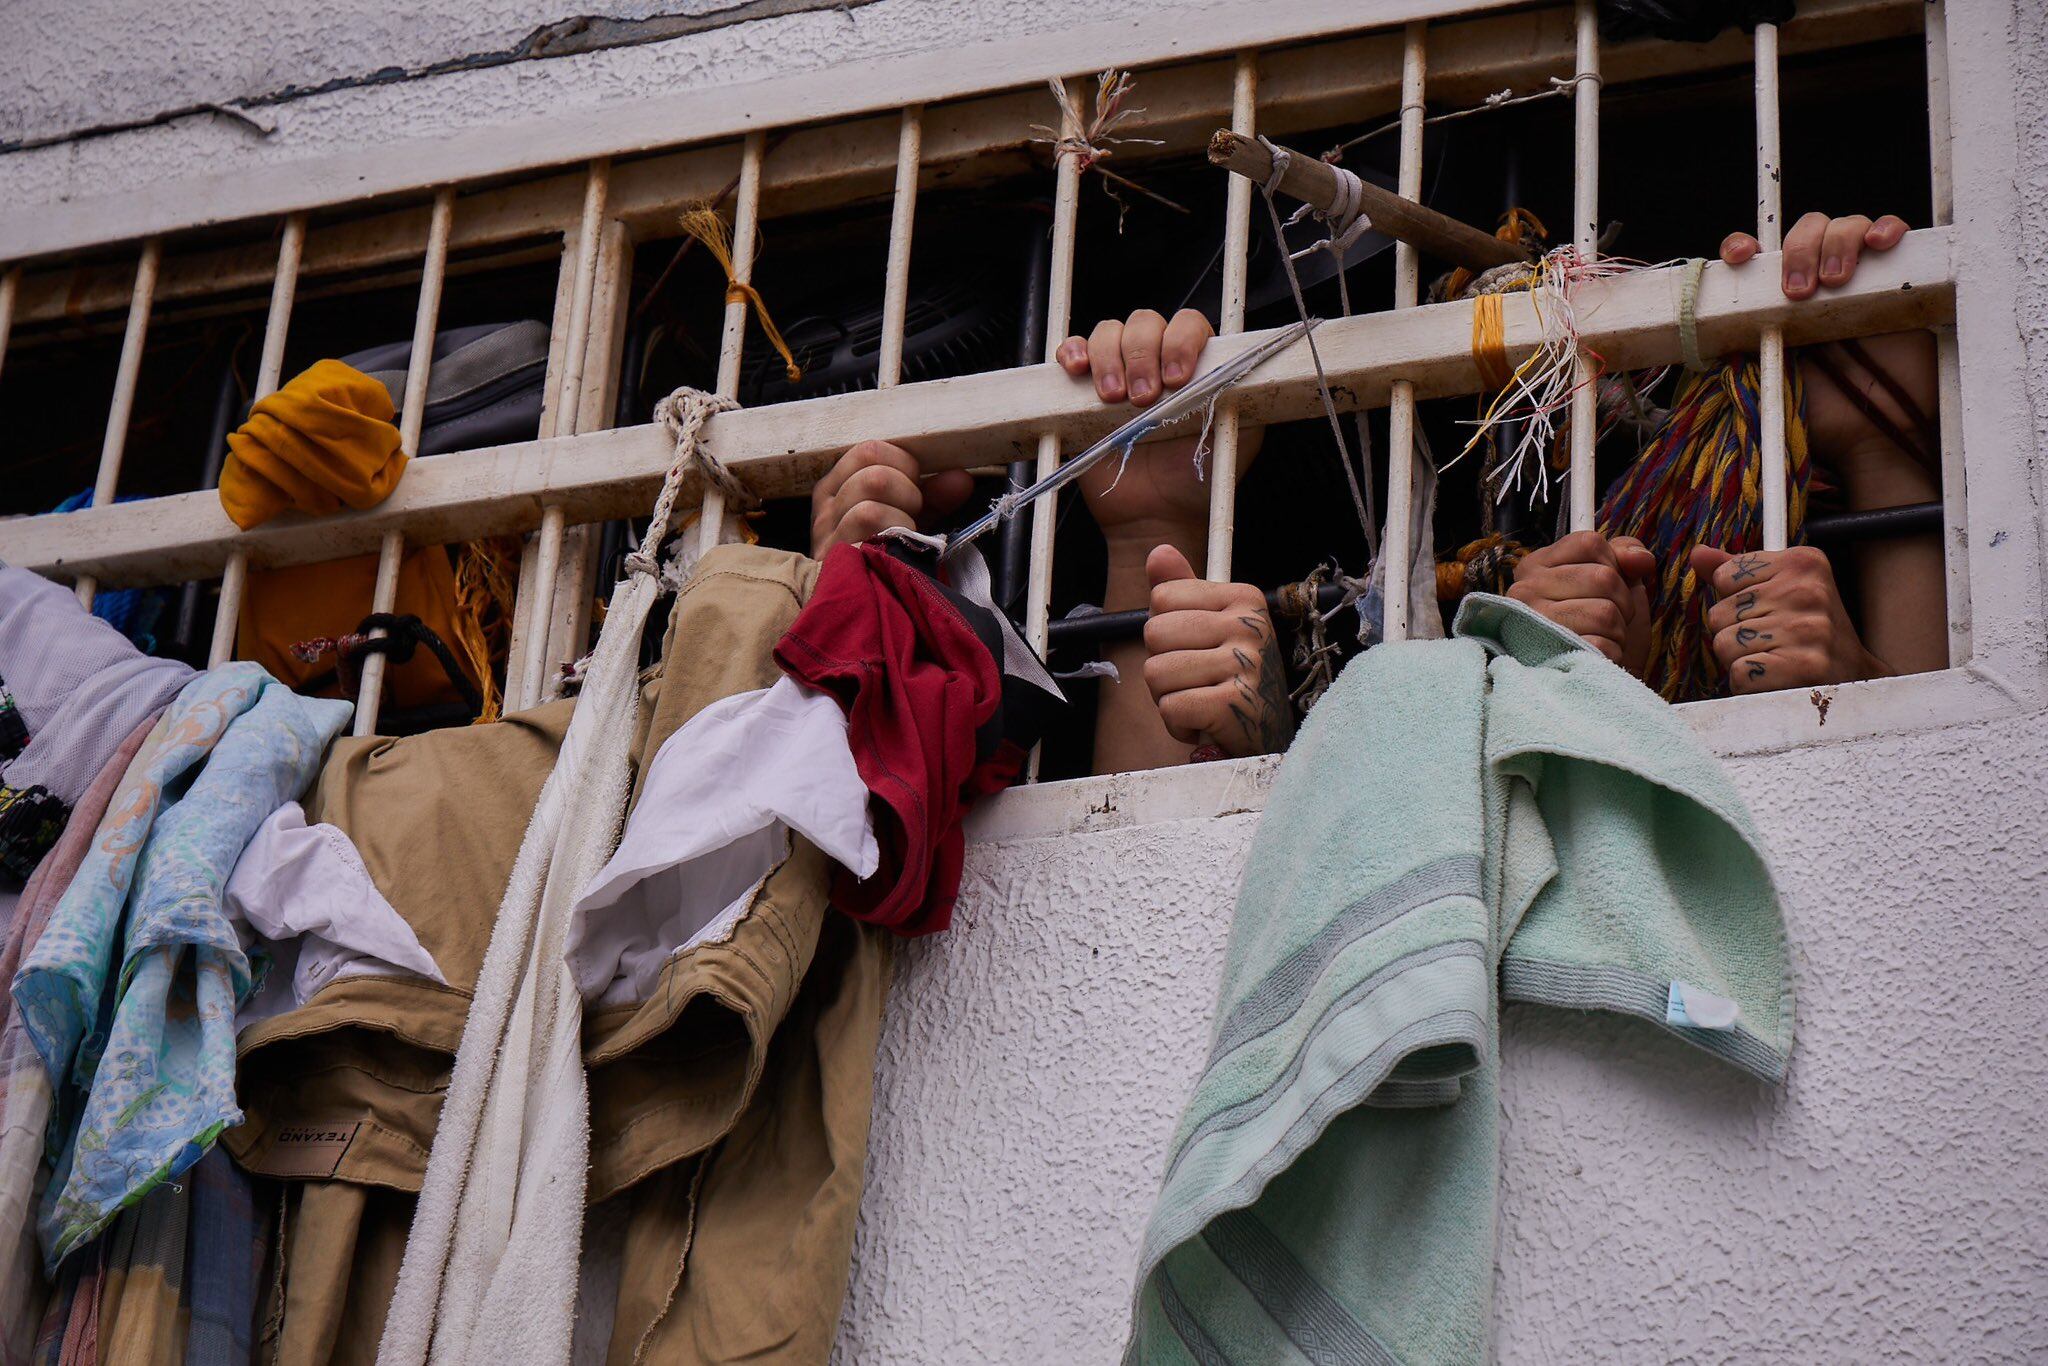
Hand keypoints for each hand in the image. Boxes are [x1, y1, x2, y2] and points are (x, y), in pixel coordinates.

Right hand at [810, 439, 972, 556]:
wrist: (863, 609)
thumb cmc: (882, 558)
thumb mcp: (907, 519)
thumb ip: (933, 497)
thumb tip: (960, 478)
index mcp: (836, 489)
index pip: (868, 451)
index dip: (903, 462)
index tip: (916, 484)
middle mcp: (824, 509)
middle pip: (872, 473)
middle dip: (906, 490)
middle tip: (912, 514)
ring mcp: (826, 535)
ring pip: (871, 499)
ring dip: (901, 516)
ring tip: (903, 535)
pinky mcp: (833, 559)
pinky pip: (868, 521)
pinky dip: (893, 532)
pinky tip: (897, 550)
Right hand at [1057, 308, 1259, 542]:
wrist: (1156, 516)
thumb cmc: (1197, 480)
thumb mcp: (1233, 441)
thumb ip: (1238, 402)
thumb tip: (1241, 370)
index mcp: (1196, 364)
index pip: (1188, 324)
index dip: (1180, 342)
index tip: (1177, 380)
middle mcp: (1157, 360)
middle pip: (1145, 323)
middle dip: (1142, 356)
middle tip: (1143, 400)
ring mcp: (1119, 371)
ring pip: (1109, 332)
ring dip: (1109, 358)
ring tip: (1114, 400)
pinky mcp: (1083, 392)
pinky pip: (1074, 351)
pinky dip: (1073, 351)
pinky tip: (1077, 370)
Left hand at [1141, 544, 1292, 756]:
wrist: (1267, 738)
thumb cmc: (1231, 680)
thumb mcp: (1211, 628)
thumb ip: (1182, 590)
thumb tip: (1158, 552)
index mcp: (1244, 598)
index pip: (1162, 598)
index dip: (1165, 632)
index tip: (1196, 650)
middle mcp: (1250, 626)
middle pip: (1154, 633)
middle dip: (1162, 667)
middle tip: (1195, 682)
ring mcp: (1245, 665)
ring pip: (1156, 672)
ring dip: (1168, 698)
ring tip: (1200, 702)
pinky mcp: (1236, 704)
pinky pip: (1171, 706)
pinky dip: (1177, 723)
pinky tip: (1203, 723)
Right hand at [1507, 531, 1655, 673]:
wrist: (1595, 686)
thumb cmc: (1601, 630)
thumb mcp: (1616, 583)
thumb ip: (1625, 557)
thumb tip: (1641, 559)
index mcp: (1536, 566)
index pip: (1590, 542)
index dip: (1614, 565)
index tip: (1605, 587)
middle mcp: (1524, 590)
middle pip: (1603, 577)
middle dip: (1621, 604)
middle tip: (1605, 621)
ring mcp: (1532, 623)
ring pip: (1605, 612)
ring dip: (1616, 632)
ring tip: (1598, 640)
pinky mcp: (1545, 654)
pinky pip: (1602, 644)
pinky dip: (1610, 655)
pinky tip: (1593, 658)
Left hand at [1693, 545, 1887, 692]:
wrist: (1853, 676)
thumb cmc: (1807, 631)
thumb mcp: (1780, 590)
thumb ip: (1738, 573)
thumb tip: (1698, 554)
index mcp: (1803, 562)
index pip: (1725, 576)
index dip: (1736, 602)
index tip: (1768, 611)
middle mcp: (1808, 591)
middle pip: (1719, 613)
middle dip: (1735, 633)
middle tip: (1772, 641)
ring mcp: (1808, 629)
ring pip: (1724, 645)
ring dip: (1740, 660)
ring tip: (1774, 659)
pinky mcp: (1803, 666)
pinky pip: (1738, 673)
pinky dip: (1748, 684)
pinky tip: (1775, 679)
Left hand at [1719, 212, 1934, 475]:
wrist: (1873, 433)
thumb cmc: (1819, 412)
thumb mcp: (1765, 384)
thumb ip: (1737, 358)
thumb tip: (1700, 345)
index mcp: (1779, 300)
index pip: (1758, 257)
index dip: (1743, 246)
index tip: (1738, 257)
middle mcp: (1818, 281)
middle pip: (1806, 230)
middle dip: (1799, 250)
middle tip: (1798, 293)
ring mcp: (1861, 274)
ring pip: (1846, 226)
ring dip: (1837, 243)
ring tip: (1836, 283)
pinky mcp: (1901, 276)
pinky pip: (1895, 233)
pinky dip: (1887, 227)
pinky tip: (1880, 243)